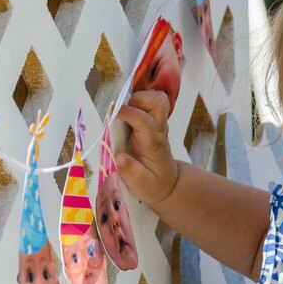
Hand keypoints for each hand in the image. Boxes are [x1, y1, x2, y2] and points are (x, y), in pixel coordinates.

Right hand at [114, 90, 178, 205]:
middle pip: (157, 102)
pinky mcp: (154, 122)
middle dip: (137, 101)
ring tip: (125, 114)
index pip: (145, 122)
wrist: (168, 182)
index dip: (130, 113)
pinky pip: (151, 102)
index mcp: (153, 144)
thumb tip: (118, 157)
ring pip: (156, 99)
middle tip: (122, 114)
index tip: (114, 112)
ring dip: (139, 99)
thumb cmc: (153, 184)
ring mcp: (158, 124)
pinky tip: (129, 114)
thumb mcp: (142, 185)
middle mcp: (158, 130)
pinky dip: (139, 102)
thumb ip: (130, 172)